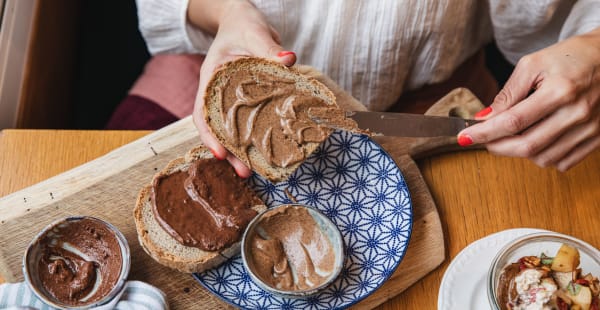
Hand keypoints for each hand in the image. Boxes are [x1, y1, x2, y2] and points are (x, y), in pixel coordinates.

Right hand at [189, 0, 295, 176]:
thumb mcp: (254, 32)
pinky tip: (266, 152)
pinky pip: (246, 122)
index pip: (203, 111)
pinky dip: (253, 138)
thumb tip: (288, 59)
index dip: (210, 134)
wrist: (242, 21)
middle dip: (228, 152)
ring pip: (230, 129)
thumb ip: (268, 47)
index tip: (220, 153)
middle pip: (216, 128)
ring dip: (240, 151)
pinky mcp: (244, 101)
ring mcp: (229, 99)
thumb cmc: (243, 25)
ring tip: (253, 172)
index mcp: (211, 78)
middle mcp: (216, 93)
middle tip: (244, 173)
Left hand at [458, 27, 599, 170]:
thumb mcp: (533, 65)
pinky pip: (562, 162)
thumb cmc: (569, 57)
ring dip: (518, 152)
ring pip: (543, 158)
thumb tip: (483, 118)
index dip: (485, 132)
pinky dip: (542, 157)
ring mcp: (590, 129)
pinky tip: (536, 140)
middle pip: (527, 146)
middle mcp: (577, 114)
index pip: (513, 121)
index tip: (465, 137)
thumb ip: (507, 93)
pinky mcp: (597, 139)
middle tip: (483, 140)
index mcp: (560, 91)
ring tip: (511, 136)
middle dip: (497, 147)